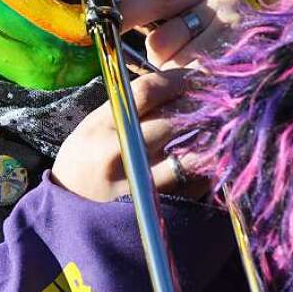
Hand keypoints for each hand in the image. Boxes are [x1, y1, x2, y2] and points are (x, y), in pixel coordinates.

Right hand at [52, 0, 240, 200]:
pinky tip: (211, 160)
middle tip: (222, 97)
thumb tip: (172, 86)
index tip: (197, 75)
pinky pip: (196, 186)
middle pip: (174, 120)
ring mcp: (142, 185)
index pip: (147, 91)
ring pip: (192, 156)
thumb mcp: (91, 128)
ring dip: (211, 139)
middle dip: (202, 106)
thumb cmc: (83, 164)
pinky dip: (208, 170)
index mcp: (101, 127)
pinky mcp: (160, 210)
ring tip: (222, 128)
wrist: (70, 216)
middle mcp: (122, 153)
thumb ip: (125, 108)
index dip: (177, 79)